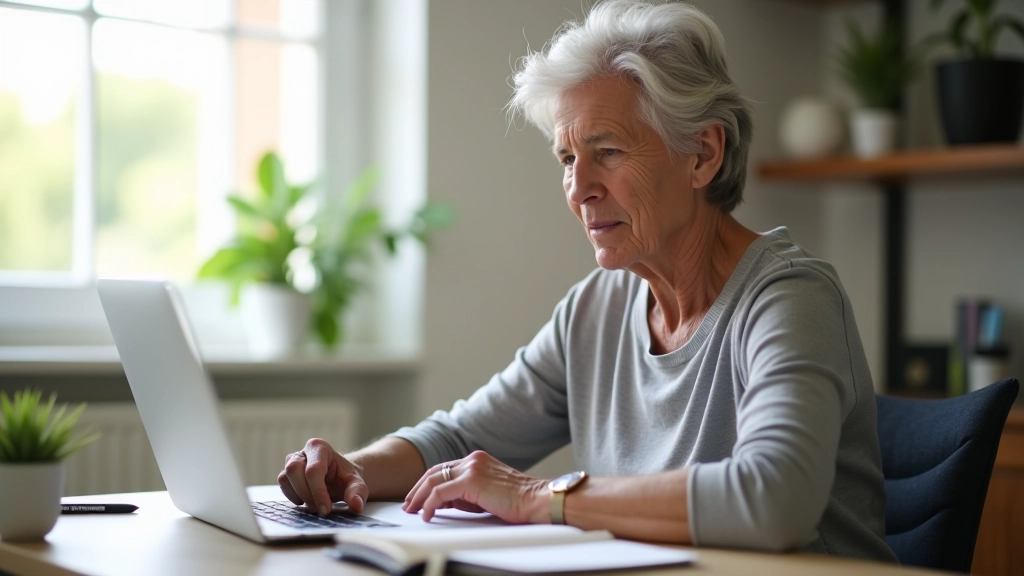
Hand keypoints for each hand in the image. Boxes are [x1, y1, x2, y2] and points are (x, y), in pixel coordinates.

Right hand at [277, 438, 367, 516]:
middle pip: (294, 470)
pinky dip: (293, 497)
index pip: (314, 470)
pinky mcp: (286, 475)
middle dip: (306, 493)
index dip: (318, 492)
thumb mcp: (356, 483)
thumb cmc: (345, 478)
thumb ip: (357, 492)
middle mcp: (303, 453)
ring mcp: (291, 463)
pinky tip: (306, 501)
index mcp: (320, 448)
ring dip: (298, 495)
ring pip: (285, 478)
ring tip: (314, 505)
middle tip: (320, 509)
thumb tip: (356, 505)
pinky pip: (282, 486)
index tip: (326, 510)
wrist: (338, 478)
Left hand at [402, 450, 548, 523]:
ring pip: (434, 480)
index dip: (428, 483)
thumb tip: (443, 503)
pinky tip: (427, 514)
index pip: (444, 468)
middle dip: (418, 489)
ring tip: (413, 510)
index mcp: (477, 460)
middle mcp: (473, 459)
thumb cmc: (518, 501)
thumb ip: (465, 493)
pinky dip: (429, 504)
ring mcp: (471, 468)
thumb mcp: (486, 494)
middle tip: (409, 504)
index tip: (419, 497)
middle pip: (434, 471)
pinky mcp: (471, 480)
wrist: (537, 500)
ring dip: (419, 496)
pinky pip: (440, 493)